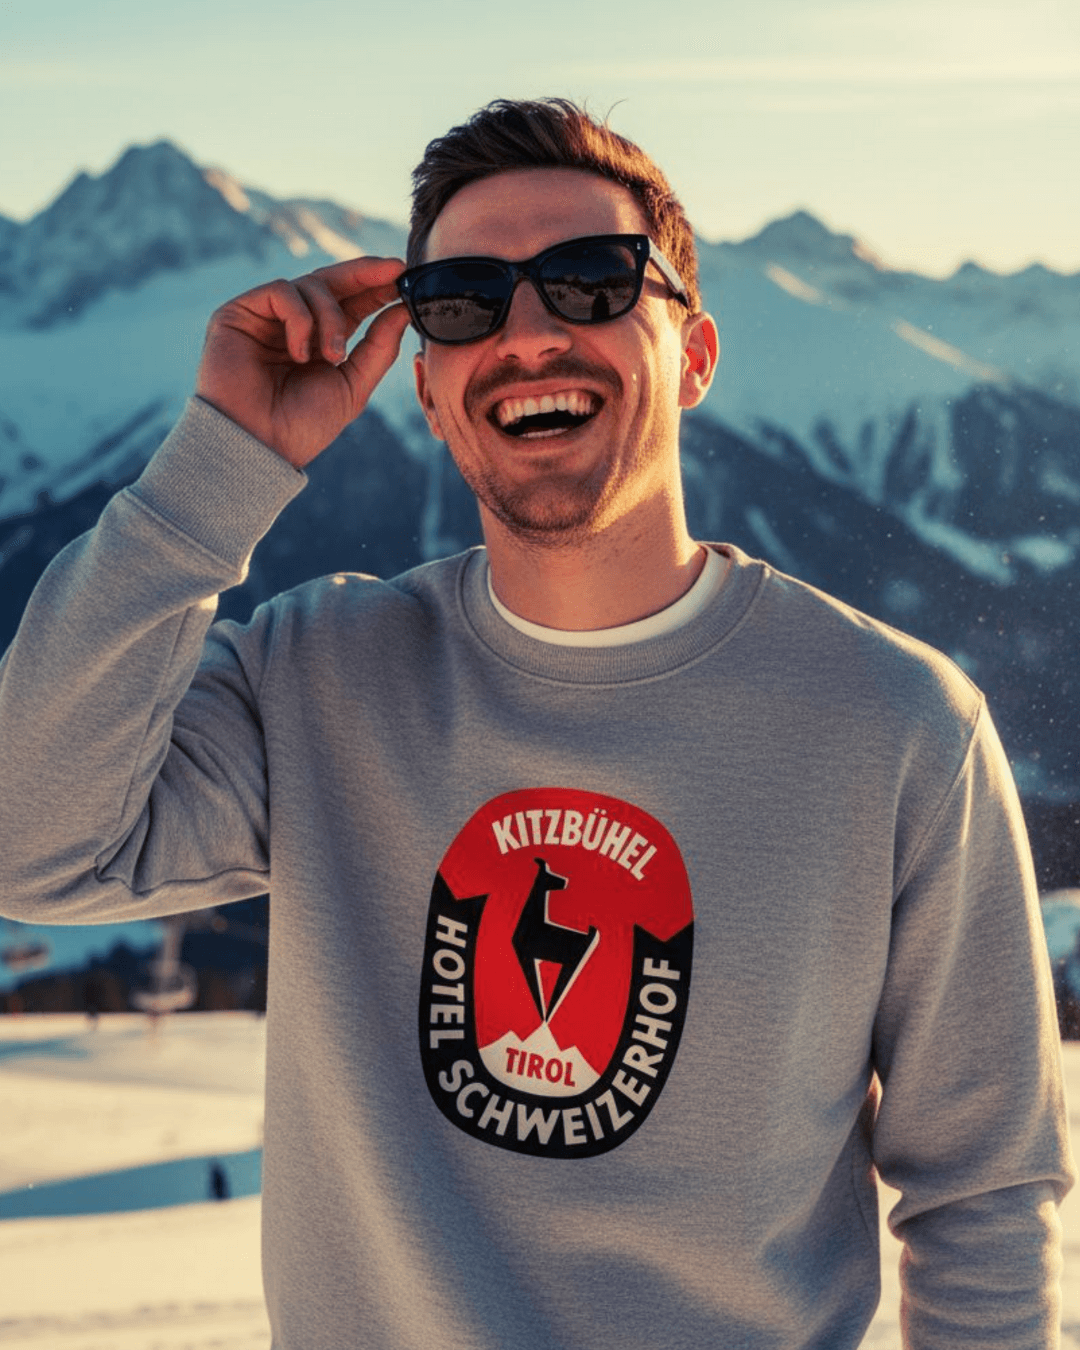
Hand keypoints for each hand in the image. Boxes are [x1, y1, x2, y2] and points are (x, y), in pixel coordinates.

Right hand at [195, 257, 411, 467]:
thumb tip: (403, 311)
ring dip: (331, 317)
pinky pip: (282, 291)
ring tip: (333, 356)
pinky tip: (299, 353)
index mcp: (321, 341)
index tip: (403, 275)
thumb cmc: (302, 425)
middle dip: (365, 274)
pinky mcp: (239, 312)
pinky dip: (300, 318)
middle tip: (394, 270)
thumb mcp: (353, 386)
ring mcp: (266, 317)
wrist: (259, 445)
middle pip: (332, 281)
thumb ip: (379, 348)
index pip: (351, 302)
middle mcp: (294, 324)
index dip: (376, 287)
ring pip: (311, 284)